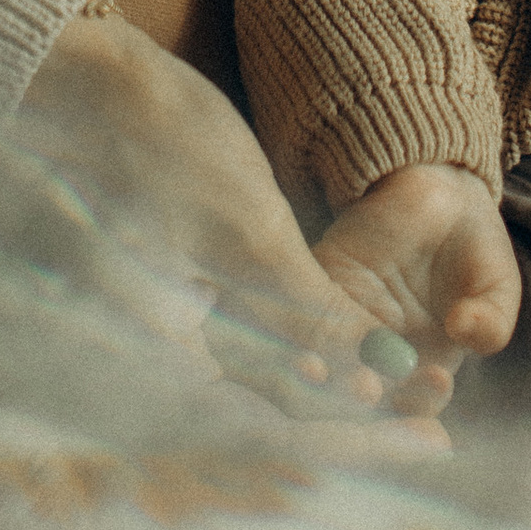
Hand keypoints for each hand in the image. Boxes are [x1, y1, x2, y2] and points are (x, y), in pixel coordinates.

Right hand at [21, 8, 392, 418]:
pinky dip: (312, 357)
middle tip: (435, 424)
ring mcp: (171, 338)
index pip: (277, 431)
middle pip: (276, 419)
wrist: (95, 89)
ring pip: (272, 390)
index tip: (431, 440)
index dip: (358, 439)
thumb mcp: (249, 234)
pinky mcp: (186, 307)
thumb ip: (304, 313)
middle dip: (359, 423)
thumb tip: (371, 382)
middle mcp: (163, 369)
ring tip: (414, 390)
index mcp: (164, 366)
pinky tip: (362, 354)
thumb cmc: (165, 151)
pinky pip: (256, 356)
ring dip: (343, 392)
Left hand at [312, 162, 521, 418]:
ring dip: (318, 369)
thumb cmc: (475, 250)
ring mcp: (345, 319)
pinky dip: (299, 316)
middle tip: (368, 388)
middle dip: (359, 398)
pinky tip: (302, 321)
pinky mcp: (320, 279)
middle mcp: (378, 356)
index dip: (421, 401)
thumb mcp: (495, 283)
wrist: (442, 192)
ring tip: (321, 367)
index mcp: (421, 370)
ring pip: (323, 359)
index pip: (413, 406)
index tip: (436, 378)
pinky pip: (302, 304)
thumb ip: (492, 315)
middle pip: (358, 395)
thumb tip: (467, 330)